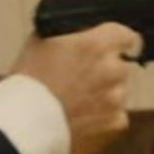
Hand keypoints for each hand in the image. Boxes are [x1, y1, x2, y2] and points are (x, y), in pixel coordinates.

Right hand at [11, 23, 142, 153]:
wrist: (26, 122)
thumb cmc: (30, 80)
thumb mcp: (42, 40)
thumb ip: (70, 32)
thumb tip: (80, 30)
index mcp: (97, 44)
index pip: (127, 36)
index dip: (119, 41)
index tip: (114, 46)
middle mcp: (112, 69)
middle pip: (121, 65)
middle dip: (106, 70)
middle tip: (82, 78)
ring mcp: (116, 98)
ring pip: (119, 91)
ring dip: (106, 93)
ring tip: (79, 100)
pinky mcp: (114, 123)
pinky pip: (117, 116)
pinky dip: (104, 116)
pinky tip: (84, 116)